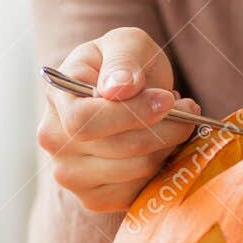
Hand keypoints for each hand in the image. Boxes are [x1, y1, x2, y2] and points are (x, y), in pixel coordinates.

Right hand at [38, 27, 200, 212]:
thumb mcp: (127, 44)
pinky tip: (160, 146)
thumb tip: (119, 89)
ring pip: (135, 170)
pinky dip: (160, 169)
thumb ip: (123, 61)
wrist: (124, 93)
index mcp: (57, 98)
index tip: (168, 101)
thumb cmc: (125, 65)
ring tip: (172, 122)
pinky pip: (137, 192)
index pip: (87, 121)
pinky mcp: (93, 198)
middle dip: (164, 129)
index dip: (134, 114)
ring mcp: (70, 174)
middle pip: (118, 148)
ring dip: (167, 146)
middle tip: (188, 110)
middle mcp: (54, 140)